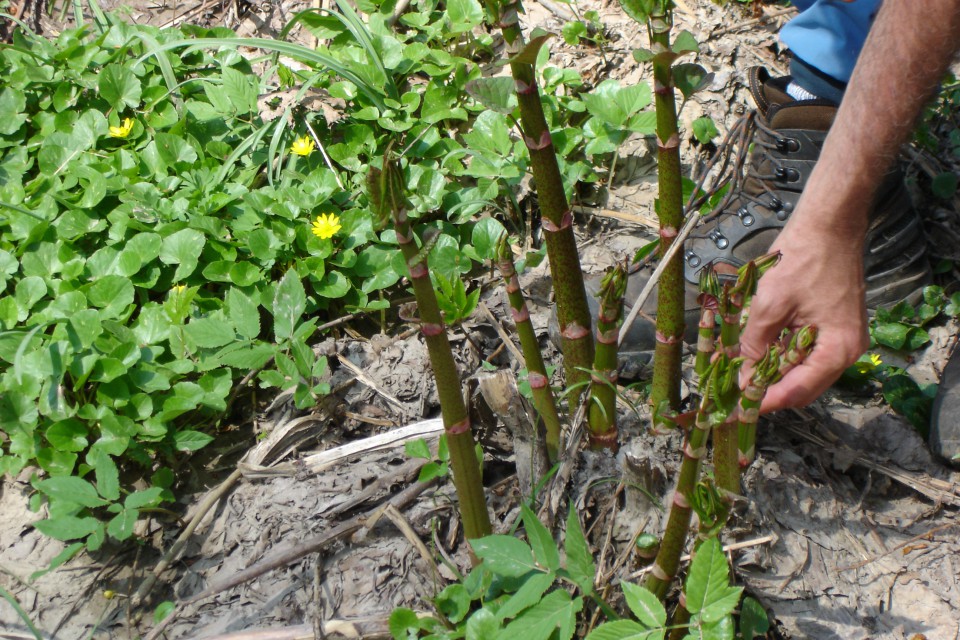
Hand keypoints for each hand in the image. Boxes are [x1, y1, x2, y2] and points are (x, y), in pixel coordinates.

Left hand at [739, 218, 869, 412]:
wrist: (828, 225)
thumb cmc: (803, 260)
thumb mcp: (770, 305)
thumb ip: (754, 344)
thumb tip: (741, 376)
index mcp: (837, 350)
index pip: (797, 392)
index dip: (764, 402)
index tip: (737, 411)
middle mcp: (845, 351)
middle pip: (802, 386)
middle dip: (767, 391)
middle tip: (734, 397)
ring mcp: (840, 339)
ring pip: (802, 371)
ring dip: (772, 374)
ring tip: (739, 376)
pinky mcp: (832, 326)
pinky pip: (805, 352)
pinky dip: (781, 356)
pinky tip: (756, 354)